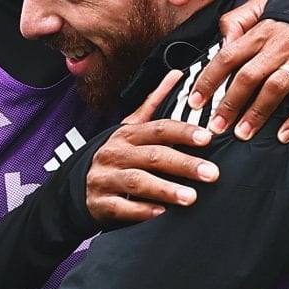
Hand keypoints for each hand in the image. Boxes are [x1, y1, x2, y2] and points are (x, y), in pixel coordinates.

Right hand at [86, 70, 218, 223]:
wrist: (77, 187)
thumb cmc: (114, 155)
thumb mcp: (130, 127)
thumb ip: (154, 102)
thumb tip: (176, 74)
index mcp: (127, 134)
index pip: (157, 129)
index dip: (182, 132)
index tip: (207, 137)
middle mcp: (115, 153)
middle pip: (152, 156)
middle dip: (184, 165)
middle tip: (212, 173)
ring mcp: (105, 178)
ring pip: (137, 182)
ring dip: (165, 189)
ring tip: (191, 198)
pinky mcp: (100, 203)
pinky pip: (121, 207)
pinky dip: (141, 210)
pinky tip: (161, 213)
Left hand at [188, 0, 288, 142]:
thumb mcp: (263, 5)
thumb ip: (237, 19)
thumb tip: (222, 41)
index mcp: (262, 31)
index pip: (227, 57)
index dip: (209, 81)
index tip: (196, 102)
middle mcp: (281, 46)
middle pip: (248, 77)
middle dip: (229, 104)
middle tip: (216, 127)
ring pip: (276, 89)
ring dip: (257, 114)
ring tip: (242, 134)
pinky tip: (284, 136)